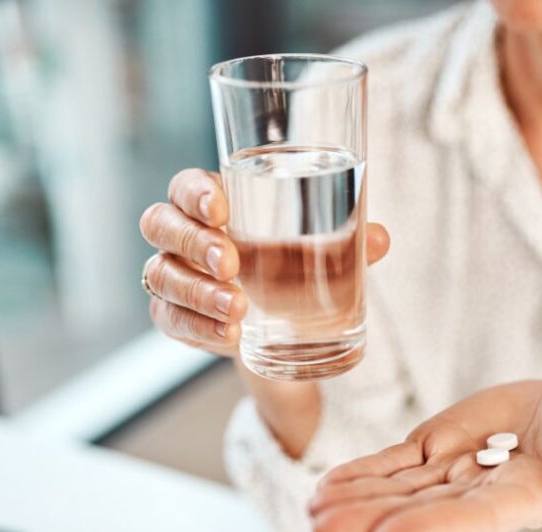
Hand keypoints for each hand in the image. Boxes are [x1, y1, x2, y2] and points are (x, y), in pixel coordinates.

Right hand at [139, 168, 389, 355]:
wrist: (280, 328)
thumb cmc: (291, 267)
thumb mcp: (318, 254)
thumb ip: (346, 243)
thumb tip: (380, 238)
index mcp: (212, 205)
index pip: (184, 186)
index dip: (194, 193)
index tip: (222, 209)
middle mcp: (182, 235)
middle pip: (160, 224)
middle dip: (194, 243)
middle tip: (232, 263)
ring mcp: (173, 276)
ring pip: (162, 275)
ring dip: (199, 292)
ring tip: (239, 308)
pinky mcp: (174, 316)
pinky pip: (171, 319)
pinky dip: (199, 327)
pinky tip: (229, 334)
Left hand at [309, 379, 541, 531]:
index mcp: (525, 496)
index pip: (475, 518)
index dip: (432, 529)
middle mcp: (479, 492)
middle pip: (421, 509)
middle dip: (372, 519)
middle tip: (324, 528)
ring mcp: (452, 470)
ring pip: (397, 489)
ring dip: (354, 499)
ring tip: (313, 509)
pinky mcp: (435, 447)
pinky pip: (393, 463)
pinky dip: (361, 473)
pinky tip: (325, 486)